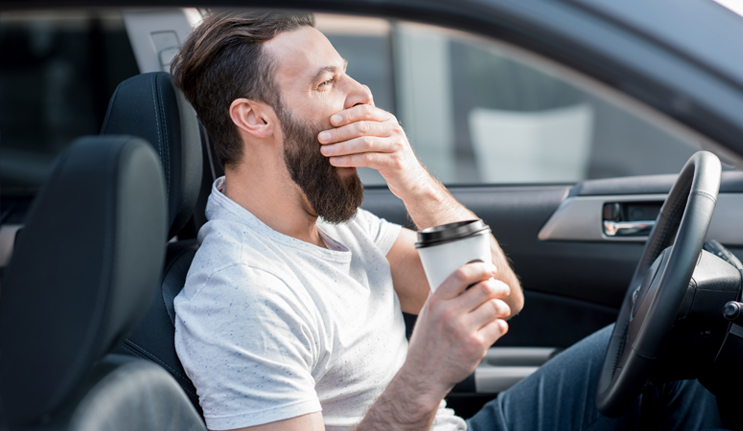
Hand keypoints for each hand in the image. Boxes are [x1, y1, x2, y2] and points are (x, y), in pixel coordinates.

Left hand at [318, 104, 431, 198]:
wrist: (411, 180)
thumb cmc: (390, 156)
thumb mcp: (382, 136)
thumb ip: (369, 120)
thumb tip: (355, 96)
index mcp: (389, 120)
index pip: (365, 111)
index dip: (347, 115)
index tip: (329, 120)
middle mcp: (394, 130)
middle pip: (362, 127)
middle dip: (339, 133)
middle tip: (321, 137)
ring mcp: (396, 146)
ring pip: (363, 143)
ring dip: (341, 147)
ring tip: (324, 151)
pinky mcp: (395, 162)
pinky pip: (367, 159)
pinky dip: (349, 160)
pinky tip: (335, 162)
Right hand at [400, 261, 510, 403]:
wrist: (423, 375)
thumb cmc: (426, 344)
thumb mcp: (426, 314)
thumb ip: (442, 297)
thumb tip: (462, 279)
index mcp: (436, 302)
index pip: (461, 275)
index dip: (480, 268)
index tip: (489, 270)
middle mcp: (449, 314)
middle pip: (485, 288)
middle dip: (499, 287)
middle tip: (502, 290)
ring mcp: (463, 331)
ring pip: (496, 307)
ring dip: (503, 306)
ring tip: (501, 310)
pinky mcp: (476, 346)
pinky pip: (499, 327)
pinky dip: (501, 325)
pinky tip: (496, 327)